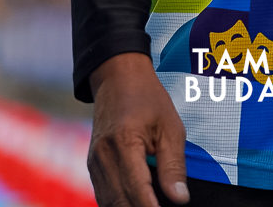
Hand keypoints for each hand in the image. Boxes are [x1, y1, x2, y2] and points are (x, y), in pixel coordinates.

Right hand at [88, 53, 188, 206]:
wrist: (118, 79)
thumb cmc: (148, 99)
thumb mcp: (171, 127)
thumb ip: (174, 165)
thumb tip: (180, 198)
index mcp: (124, 143)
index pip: (137, 189)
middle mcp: (103, 156)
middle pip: (120, 201)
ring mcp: (94, 162)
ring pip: (109, 202)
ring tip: (152, 206)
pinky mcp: (92, 166)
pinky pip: (104, 194)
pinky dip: (120, 203)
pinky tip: (137, 202)